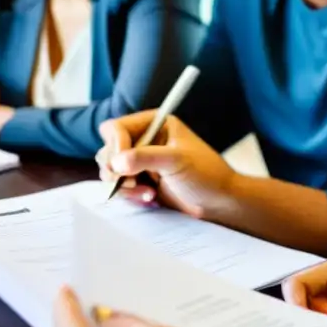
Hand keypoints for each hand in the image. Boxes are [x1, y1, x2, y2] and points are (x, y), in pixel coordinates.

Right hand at [97, 111, 236, 219]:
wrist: (218, 202)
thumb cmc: (206, 174)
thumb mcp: (177, 161)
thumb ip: (146, 157)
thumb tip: (116, 162)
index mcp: (154, 124)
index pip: (116, 128)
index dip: (116, 146)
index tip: (123, 164)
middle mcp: (144, 140)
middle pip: (108, 150)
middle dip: (116, 169)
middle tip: (132, 182)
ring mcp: (140, 162)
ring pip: (110, 170)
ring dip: (123, 185)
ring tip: (146, 192)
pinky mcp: (140, 181)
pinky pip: (118, 187)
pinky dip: (129, 195)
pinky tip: (149, 197)